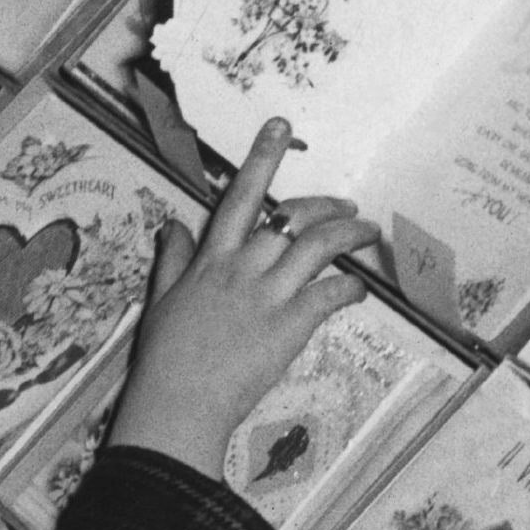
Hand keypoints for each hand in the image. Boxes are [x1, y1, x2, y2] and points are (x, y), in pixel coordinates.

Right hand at [108, 118, 374, 483]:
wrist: (178, 402)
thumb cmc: (166, 356)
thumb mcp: (162, 300)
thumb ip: (172, 259)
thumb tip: (172, 226)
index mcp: (210, 259)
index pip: (240, 197)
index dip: (262, 159)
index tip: (281, 127)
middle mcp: (241, 268)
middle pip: (290, 217)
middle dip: (325, 204)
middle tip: (348, 205)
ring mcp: (267, 296)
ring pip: (317, 247)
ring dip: (348, 235)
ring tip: (368, 233)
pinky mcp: (289, 326)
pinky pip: (328, 294)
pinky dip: (349, 286)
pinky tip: (359, 288)